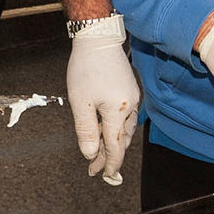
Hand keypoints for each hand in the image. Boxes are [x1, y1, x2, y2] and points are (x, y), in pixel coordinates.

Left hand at [64, 14, 140, 184]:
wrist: (98, 38)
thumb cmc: (87, 67)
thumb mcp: (80, 101)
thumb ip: (86, 129)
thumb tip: (89, 154)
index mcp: (118, 112)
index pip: (115, 147)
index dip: (108, 164)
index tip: (101, 175)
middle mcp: (131, 107)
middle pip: (122, 140)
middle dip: (109, 156)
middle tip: (96, 168)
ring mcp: (132, 98)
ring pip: (126, 130)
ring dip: (114, 143)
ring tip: (100, 153)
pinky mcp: (130, 90)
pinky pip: (126, 117)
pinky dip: (117, 128)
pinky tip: (106, 130)